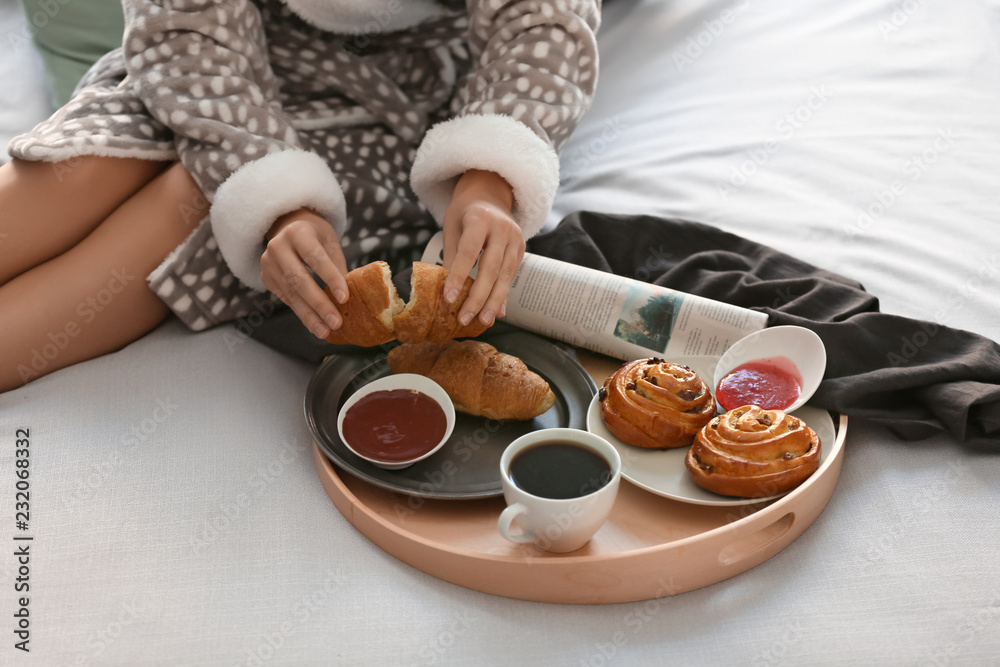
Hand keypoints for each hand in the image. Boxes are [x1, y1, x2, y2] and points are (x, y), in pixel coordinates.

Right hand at [260, 207, 348, 338]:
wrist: (288, 227)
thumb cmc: (316, 237)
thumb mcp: (329, 243)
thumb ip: (337, 267)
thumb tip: (351, 297)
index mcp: (298, 232)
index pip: (315, 258)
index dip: (330, 279)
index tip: (345, 299)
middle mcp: (278, 247)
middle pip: (299, 279)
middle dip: (319, 303)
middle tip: (336, 322)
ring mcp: (268, 263)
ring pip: (291, 293)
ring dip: (309, 315)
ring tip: (326, 331)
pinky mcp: (266, 278)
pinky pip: (286, 299)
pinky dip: (302, 313)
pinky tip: (315, 325)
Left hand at [442, 170, 524, 326]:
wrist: (490, 194)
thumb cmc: (464, 213)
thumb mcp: (452, 227)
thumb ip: (453, 256)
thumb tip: (450, 291)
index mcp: (480, 218)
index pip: (469, 251)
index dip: (458, 276)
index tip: (448, 299)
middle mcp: (502, 228)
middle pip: (491, 267)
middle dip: (478, 296)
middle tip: (465, 319)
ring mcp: (516, 238)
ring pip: (506, 274)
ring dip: (493, 301)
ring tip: (482, 321)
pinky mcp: (522, 248)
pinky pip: (512, 275)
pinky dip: (503, 294)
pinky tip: (495, 312)